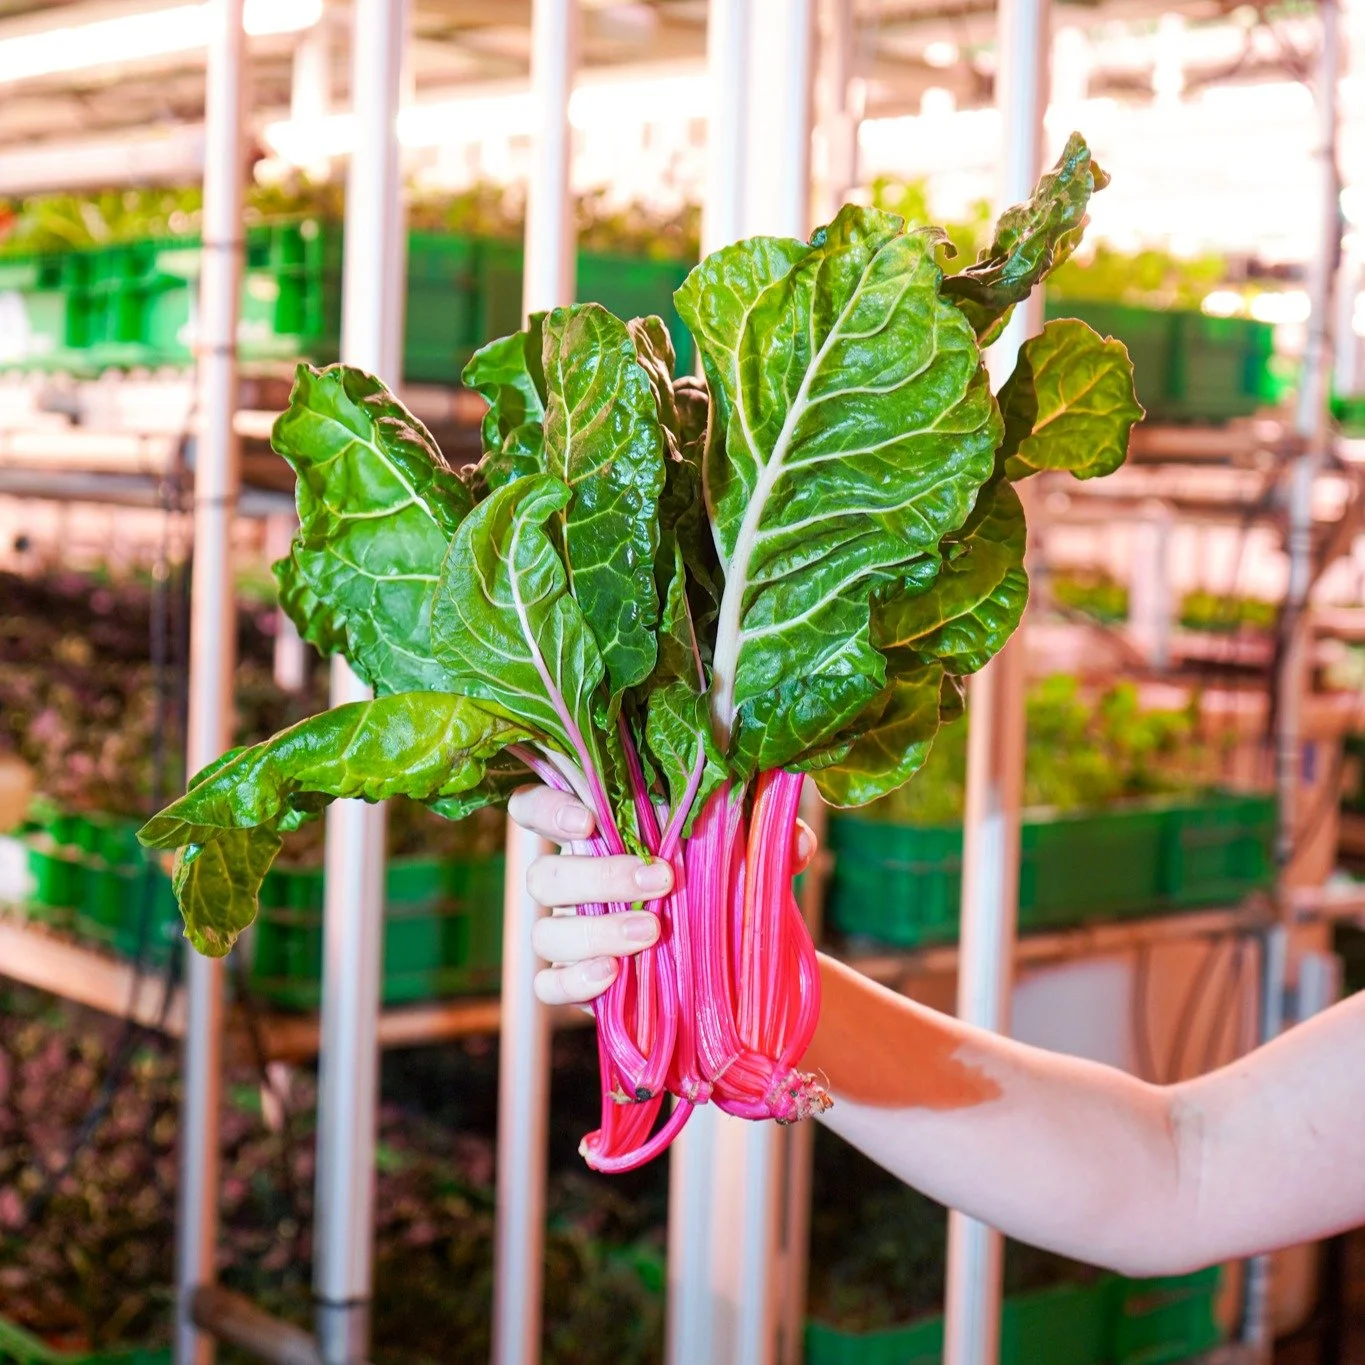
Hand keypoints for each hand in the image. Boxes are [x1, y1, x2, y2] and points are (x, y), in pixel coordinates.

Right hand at [509, 785, 817, 1007]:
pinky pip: (548, 985)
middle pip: (543, 875)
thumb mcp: (744, 855)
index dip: (544, 809)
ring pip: (545, 930)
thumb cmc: (722, 884)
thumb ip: (764, 838)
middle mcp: (571, 882)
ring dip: (595, 930)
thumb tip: (795, 840)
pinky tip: (613, 976)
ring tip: (651, 931)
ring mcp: (569, 936)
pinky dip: (575, 981)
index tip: (588, 819)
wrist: (739, 960)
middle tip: (660, 879)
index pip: (532, 808)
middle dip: (598, 876)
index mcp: (595, 832)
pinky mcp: (576, 984)